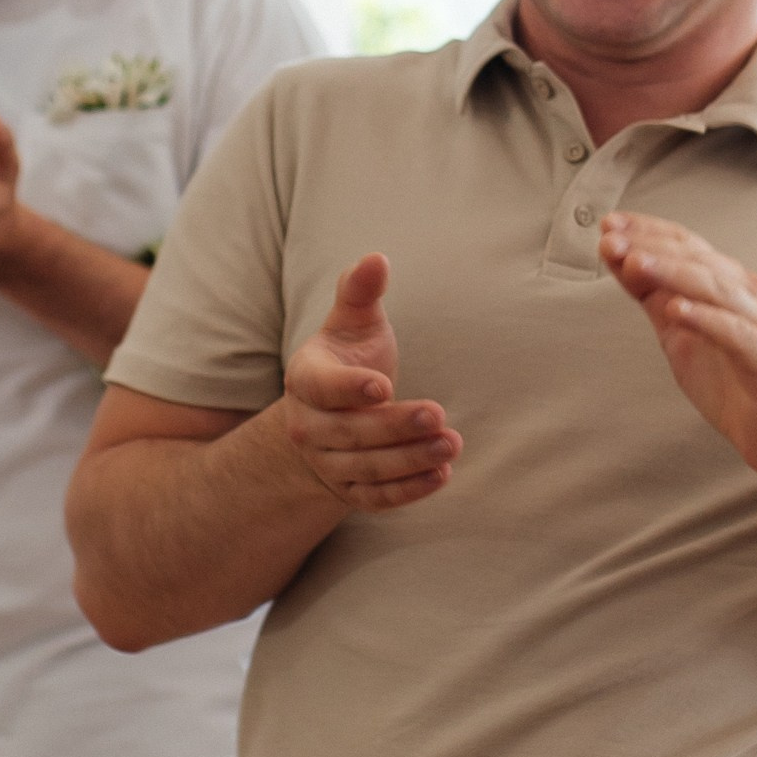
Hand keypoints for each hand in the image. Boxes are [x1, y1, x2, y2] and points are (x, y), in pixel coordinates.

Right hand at [281, 254, 461, 511]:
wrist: (329, 418)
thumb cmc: (349, 359)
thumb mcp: (352, 322)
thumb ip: (360, 292)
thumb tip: (376, 258)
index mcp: (305, 380)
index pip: (321, 388)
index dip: (350, 388)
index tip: (384, 385)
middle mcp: (308, 426)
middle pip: (351, 433)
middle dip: (396, 426)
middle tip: (439, 413)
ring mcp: (327, 463)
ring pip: (367, 468)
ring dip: (410, 459)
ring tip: (451, 444)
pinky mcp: (349, 492)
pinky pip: (376, 498)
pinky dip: (408, 491)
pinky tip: (442, 474)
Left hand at [599, 213, 756, 486]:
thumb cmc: (736, 378)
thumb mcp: (680, 335)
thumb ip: (654, 299)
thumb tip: (620, 260)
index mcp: (725, 284)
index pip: (684, 246)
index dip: (647, 231)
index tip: (607, 224)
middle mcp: (746, 295)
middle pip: (697, 259)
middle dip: (651, 247)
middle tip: (611, 239)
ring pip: (717, 288)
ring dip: (673, 273)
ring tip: (635, 263)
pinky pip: (737, 334)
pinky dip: (707, 319)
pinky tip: (677, 311)